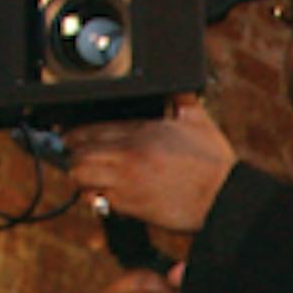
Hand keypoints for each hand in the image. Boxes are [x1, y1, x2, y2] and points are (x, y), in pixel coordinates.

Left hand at [65, 94, 236, 233]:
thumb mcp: (200, 120)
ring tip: (88, 179)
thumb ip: (182, 100)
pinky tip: (104, 196)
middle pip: (79, 151)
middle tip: (77, 159)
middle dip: (75, 155)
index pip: (91, 128)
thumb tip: (178, 88)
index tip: (69, 138)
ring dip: (81, 177)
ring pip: (80, 174)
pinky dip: (96, 199)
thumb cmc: (215, 163)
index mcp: (142, 130)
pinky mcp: (129, 203)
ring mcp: (126, 178)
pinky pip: (96, 200)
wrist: (223, 197)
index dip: (75, 133)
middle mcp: (129, 152)